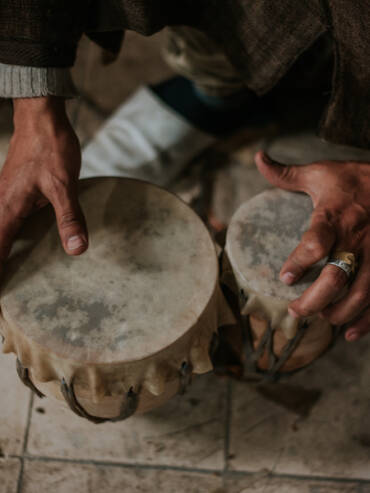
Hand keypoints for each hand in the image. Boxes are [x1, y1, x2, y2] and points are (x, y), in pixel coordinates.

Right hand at [0, 96, 87, 268]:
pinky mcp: (9, 194)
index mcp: (8, 210)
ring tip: (5, 274)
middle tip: (0, 302)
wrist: (41, 119)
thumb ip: (69, 218)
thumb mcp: (65, 186)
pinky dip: (2, 238)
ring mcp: (1, 199)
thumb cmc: (51, 149)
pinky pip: (1, 222)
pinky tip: (9, 245)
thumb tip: (76, 250)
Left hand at [255, 151, 369, 341]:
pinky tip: (350, 332)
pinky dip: (366, 320)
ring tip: (321, 318)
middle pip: (335, 279)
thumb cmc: (356, 179)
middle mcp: (357, 240)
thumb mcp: (321, 173)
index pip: (315, 242)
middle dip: (313, 301)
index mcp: (334, 217)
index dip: (299, 262)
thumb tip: (258, 158)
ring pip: (359, 294)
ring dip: (338, 313)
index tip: (284, 278)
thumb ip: (287, 174)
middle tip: (295, 311)